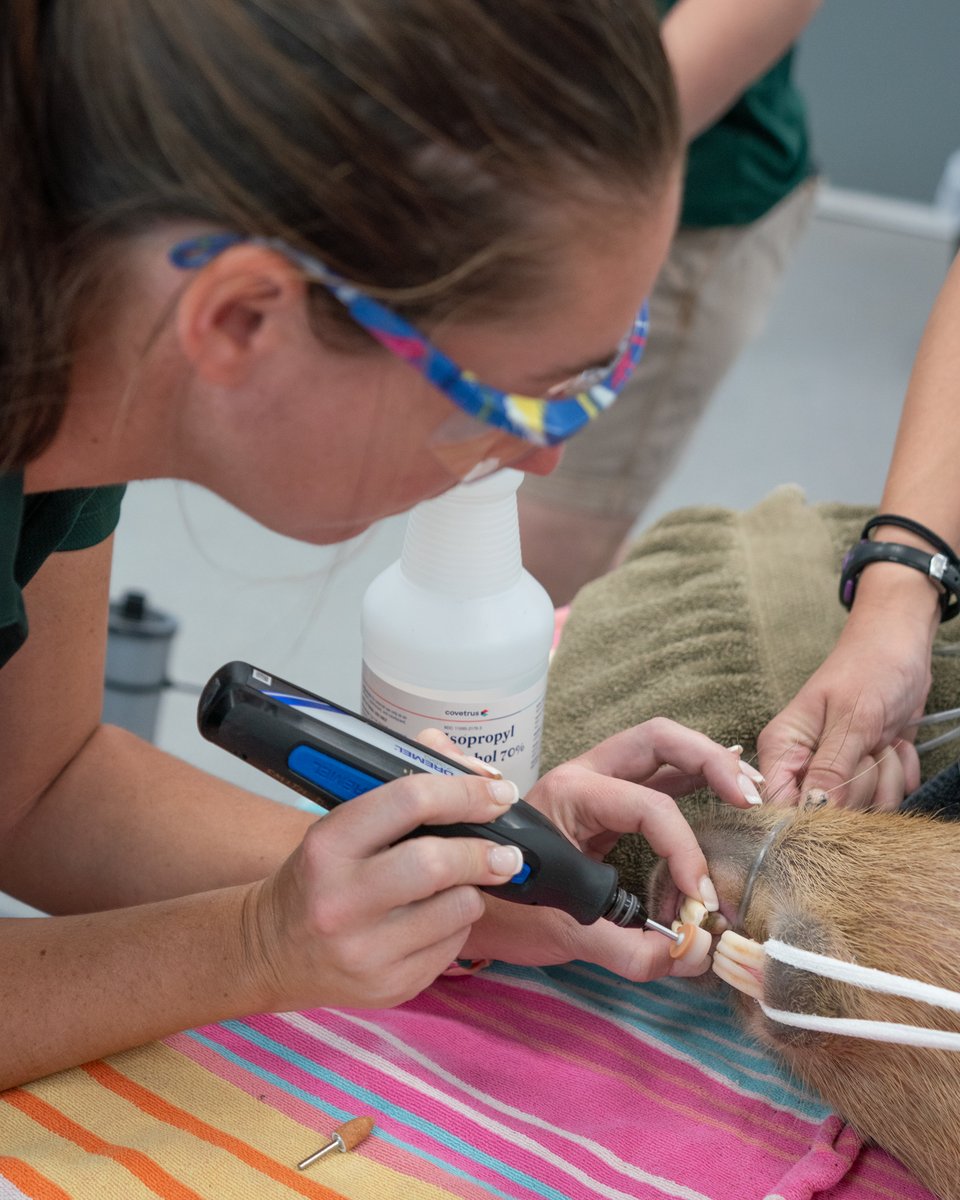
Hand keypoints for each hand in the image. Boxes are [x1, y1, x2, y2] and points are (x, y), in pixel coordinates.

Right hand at [242, 772, 527, 1011]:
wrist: (270, 952)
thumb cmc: (319, 877)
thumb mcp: (340, 826)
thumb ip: (402, 791)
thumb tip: (475, 772)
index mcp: (328, 845)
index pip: (409, 800)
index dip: (465, 792)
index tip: (498, 794)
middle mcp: (341, 900)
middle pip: (437, 863)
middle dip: (484, 853)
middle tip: (508, 852)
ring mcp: (364, 951)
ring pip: (457, 909)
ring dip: (474, 892)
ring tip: (464, 885)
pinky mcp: (388, 987)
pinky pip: (453, 948)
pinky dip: (458, 926)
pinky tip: (438, 919)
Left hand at [424, 720, 761, 981]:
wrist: (461, 903)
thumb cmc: (502, 910)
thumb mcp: (562, 934)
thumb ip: (628, 950)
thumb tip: (692, 956)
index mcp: (571, 794)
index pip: (649, 806)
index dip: (684, 850)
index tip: (701, 900)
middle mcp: (586, 775)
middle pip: (659, 739)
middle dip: (710, 760)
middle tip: (749, 798)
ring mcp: (598, 783)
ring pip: (663, 750)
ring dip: (709, 766)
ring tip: (749, 796)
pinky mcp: (608, 803)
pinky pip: (660, 779)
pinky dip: (696, 785)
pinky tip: (724, 801)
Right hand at [757, 604, 932, 809]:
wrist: (902, 647)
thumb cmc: (871, 668)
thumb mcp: (853, 717)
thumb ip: (831, 769)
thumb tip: (812, 813)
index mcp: (783, 747)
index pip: (779, 804)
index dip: (811, 811)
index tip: (842, 792)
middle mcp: (803, 764)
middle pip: (826, 813)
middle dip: (862, 784)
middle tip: (870, 746)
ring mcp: (836, 771)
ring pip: (861, 809)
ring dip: (886, 777)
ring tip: (883, 739)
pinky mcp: (865, 773)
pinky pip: (885, 800)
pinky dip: (901, 774)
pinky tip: (895, 743)